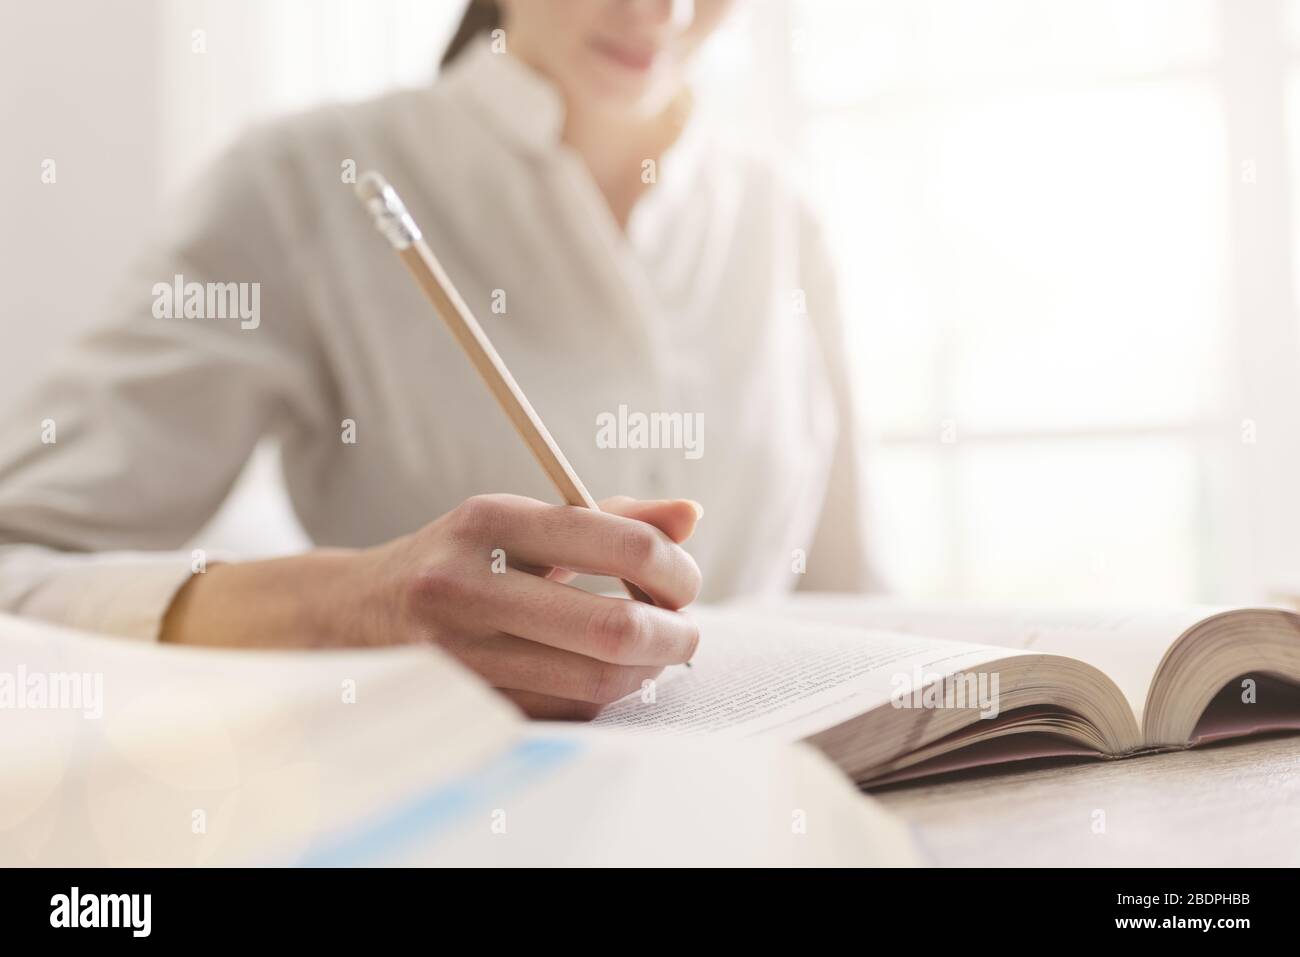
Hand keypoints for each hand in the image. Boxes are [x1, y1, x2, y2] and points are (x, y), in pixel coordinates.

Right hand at [364, 494, 702, 718]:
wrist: (359, 612)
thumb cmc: (464, 559)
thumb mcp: (524, 522)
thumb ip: (612, 519)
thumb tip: (692, 515)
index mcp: (488, 521)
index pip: (616, 543)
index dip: (672, 568)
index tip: (684, 582)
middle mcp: (466, 586)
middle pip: (611, 628)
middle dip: (673, 635)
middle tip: (686, 630)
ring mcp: (460, 653)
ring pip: (594, 682)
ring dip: (646, 671)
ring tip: (653, 652)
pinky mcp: (466, 703)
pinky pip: (566, 712)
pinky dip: (603, 696)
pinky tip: (605, 674)